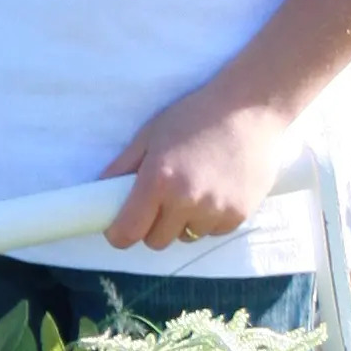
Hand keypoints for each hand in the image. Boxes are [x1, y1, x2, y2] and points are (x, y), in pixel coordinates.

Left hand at [98, 89, 293, 252]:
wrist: (250, 109)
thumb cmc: (195, 116)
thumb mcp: (151, 134)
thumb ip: (123, 166)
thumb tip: (100, 191)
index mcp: (158, 181)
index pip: (128, 233)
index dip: (119, 234)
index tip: (120, 227)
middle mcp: (186, 201)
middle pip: (156, 242)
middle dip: (151, 226)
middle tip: (159, 201)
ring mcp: (215, 211)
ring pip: (185, 237)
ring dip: (182, 223)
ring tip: (192, 190)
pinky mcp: (239, 215)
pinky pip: (212, 232)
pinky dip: (208, 220)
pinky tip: (214, 191)